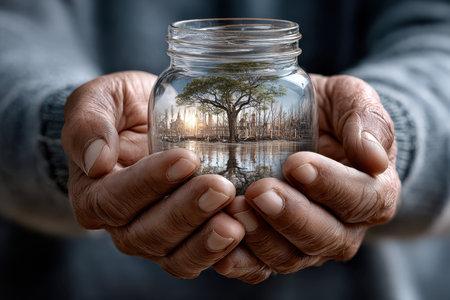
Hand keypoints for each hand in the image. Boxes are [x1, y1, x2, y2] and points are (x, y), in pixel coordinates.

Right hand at [62, 71, 243, 278]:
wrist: (146, 121)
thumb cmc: (122, 109)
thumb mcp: (99, 100)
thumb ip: (88, 124)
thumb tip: (96, 160)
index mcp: (94, 194)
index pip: (115, 198)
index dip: (150, 182)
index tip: (186, 159)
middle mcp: (121, 225)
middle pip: (148, 234)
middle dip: (186, 213)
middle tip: (220, 188)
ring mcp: (155, 237)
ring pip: (175, 256)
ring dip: (206, 242)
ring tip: (236, 223)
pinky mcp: (184, 241)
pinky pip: (198, 259)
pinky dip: (222, 255)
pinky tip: (245, 235)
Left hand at [214, 75, 400, 282]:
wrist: (307, 129)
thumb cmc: (330, 115)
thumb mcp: (352, 101)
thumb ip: (368, 121)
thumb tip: (373, 158)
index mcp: (373, 192)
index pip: (364, 200)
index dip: (332, 187)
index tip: (297, 164)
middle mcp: (345, 226)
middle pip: (327, 238)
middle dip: (291, 216)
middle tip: (261, 191)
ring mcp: (308, 242)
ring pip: (292, 257)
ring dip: (262, 238)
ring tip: (236, 209)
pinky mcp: (276, 247)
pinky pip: (261, 267)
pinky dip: (240, 261)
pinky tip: (220, 244)